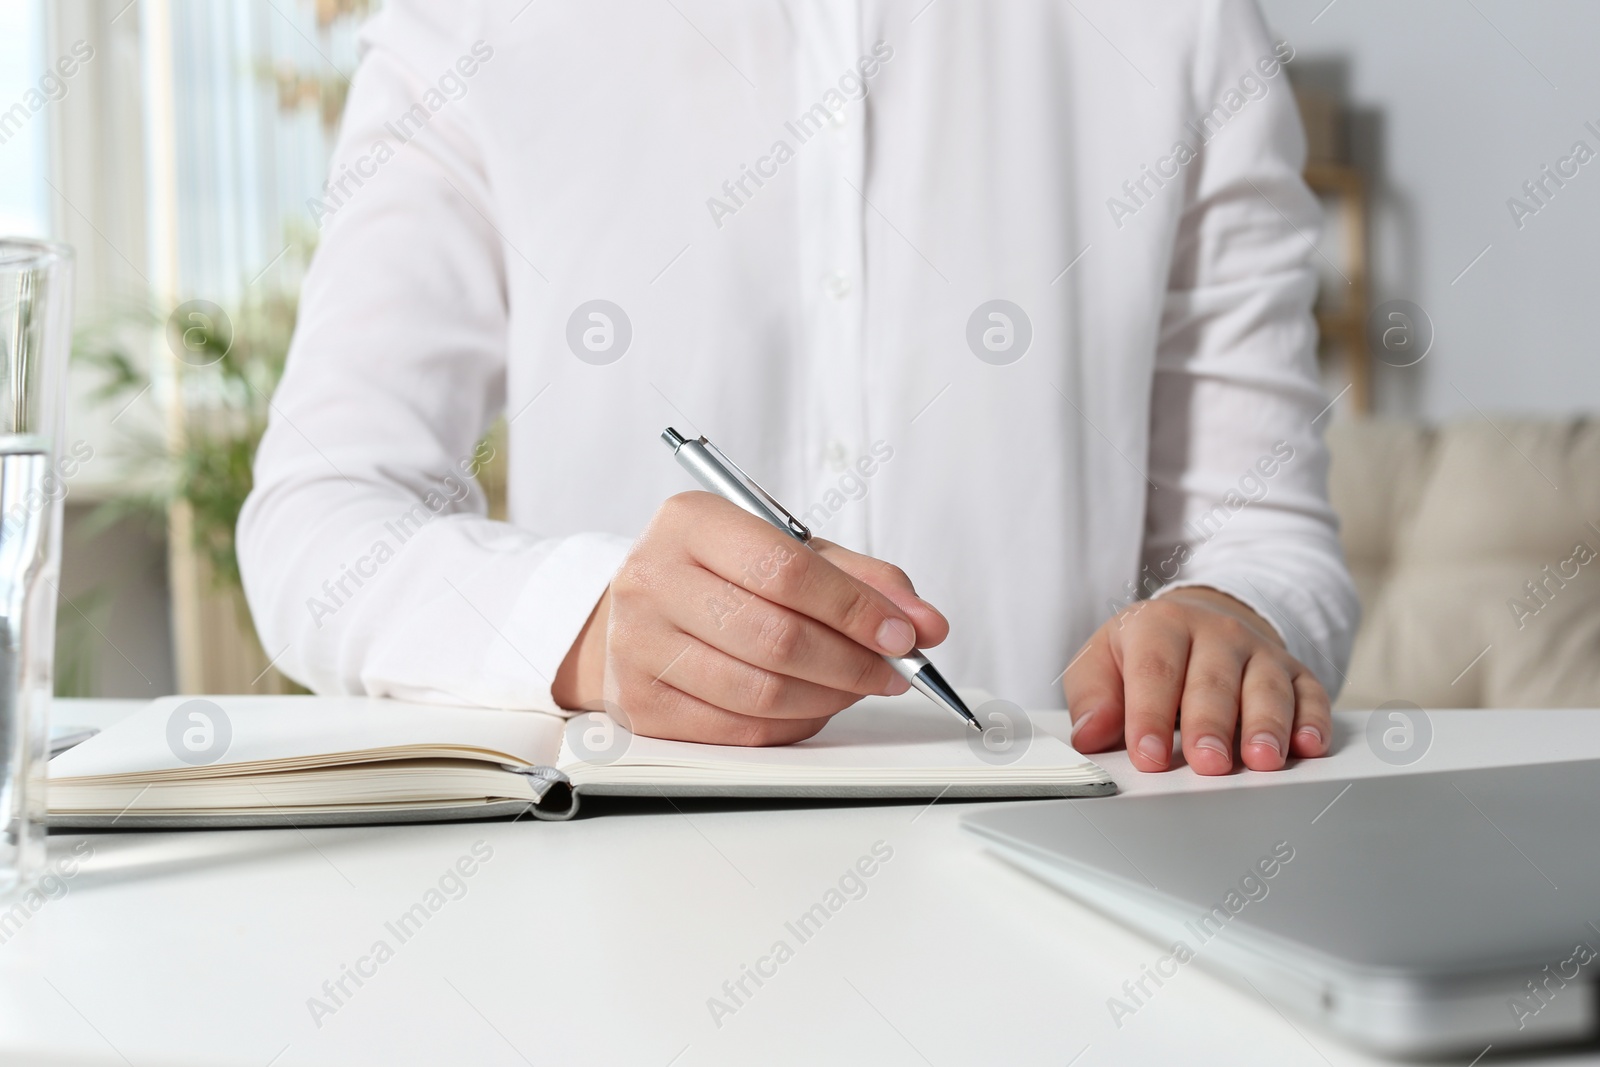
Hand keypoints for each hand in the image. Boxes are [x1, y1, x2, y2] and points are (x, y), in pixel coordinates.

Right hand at [552, 492, 949, 745]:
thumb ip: (860, 578)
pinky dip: (794, 724)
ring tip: (859, 685)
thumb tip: (926, 623)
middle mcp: (653, 579)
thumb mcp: (788, 550)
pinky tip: (815, 704)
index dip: (855, 608)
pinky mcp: (642, 705)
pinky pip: (739, 731)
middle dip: (852, 662)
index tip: (904, 632)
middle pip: (776, 638)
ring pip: (761, 692)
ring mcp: (638, 646)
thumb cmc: (723, 574)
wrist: (639, 608)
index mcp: (690, 522)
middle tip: (894, 669)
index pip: (785, 570)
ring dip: (830, 697)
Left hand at [1062, 586, 1329, 774]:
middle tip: (1207, 763)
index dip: (1150, 715)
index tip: (1147, 756)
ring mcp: (1259, 653)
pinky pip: (1310, 694)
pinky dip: (1313, 720)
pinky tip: (1309, 746)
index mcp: (1160, 626)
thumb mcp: (1102, 661)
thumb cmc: (1144, 652)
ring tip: (1261, 760)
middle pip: (1213, 682)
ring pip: (1266, 688)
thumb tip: (1090, 734)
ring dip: (1266, 726)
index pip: (1154, 671)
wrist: (1199, 620)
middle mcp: (1215, 634)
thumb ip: (1093, 697)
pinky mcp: (1295, 672)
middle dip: (1211, 725)